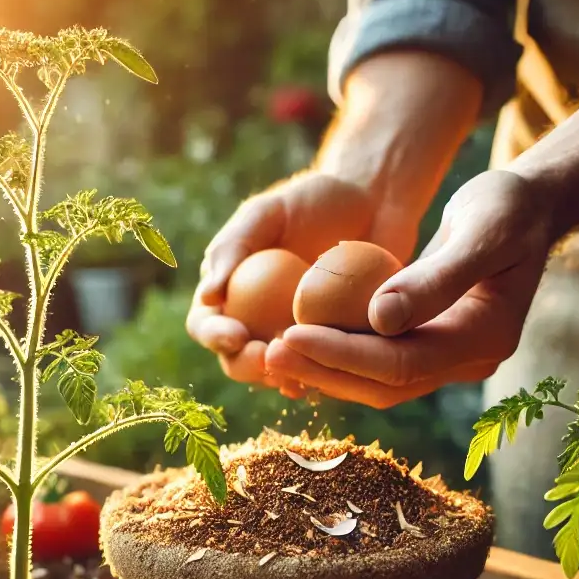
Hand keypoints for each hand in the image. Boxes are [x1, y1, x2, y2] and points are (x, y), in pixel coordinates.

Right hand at [186, 170, 404, 393]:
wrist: (373, 206)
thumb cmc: (313, 202)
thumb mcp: (268, 212)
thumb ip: (233, 248)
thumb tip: (207, 296)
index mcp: (227, 293)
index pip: (205, 324)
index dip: (214, 335)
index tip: (236, 335)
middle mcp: (253, 322)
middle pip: (235, 360)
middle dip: (246, 366)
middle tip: (267, 359)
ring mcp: (290, 338)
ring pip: (276, 373)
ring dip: (283, 377)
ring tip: (298, 372)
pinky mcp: (327, 347)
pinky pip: (319, 371)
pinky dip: (320, 377)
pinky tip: (330, 374)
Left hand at [266, 169, 553, 407]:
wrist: (527, 209)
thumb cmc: (509, 207)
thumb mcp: (482, 229)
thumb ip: (435, 278)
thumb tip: (379, 320)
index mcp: (485, 339)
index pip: (402, 363)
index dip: (343, 354)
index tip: (289, 335)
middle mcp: (467, 362)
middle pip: (384, 384)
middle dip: (323, 371)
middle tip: (265, 354)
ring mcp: (448, 359)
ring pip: (376, 381)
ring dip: (323, 369)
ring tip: (269, 353)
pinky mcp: (428, 347)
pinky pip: (376, 363)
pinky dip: (336, 355)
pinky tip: (296, 343)